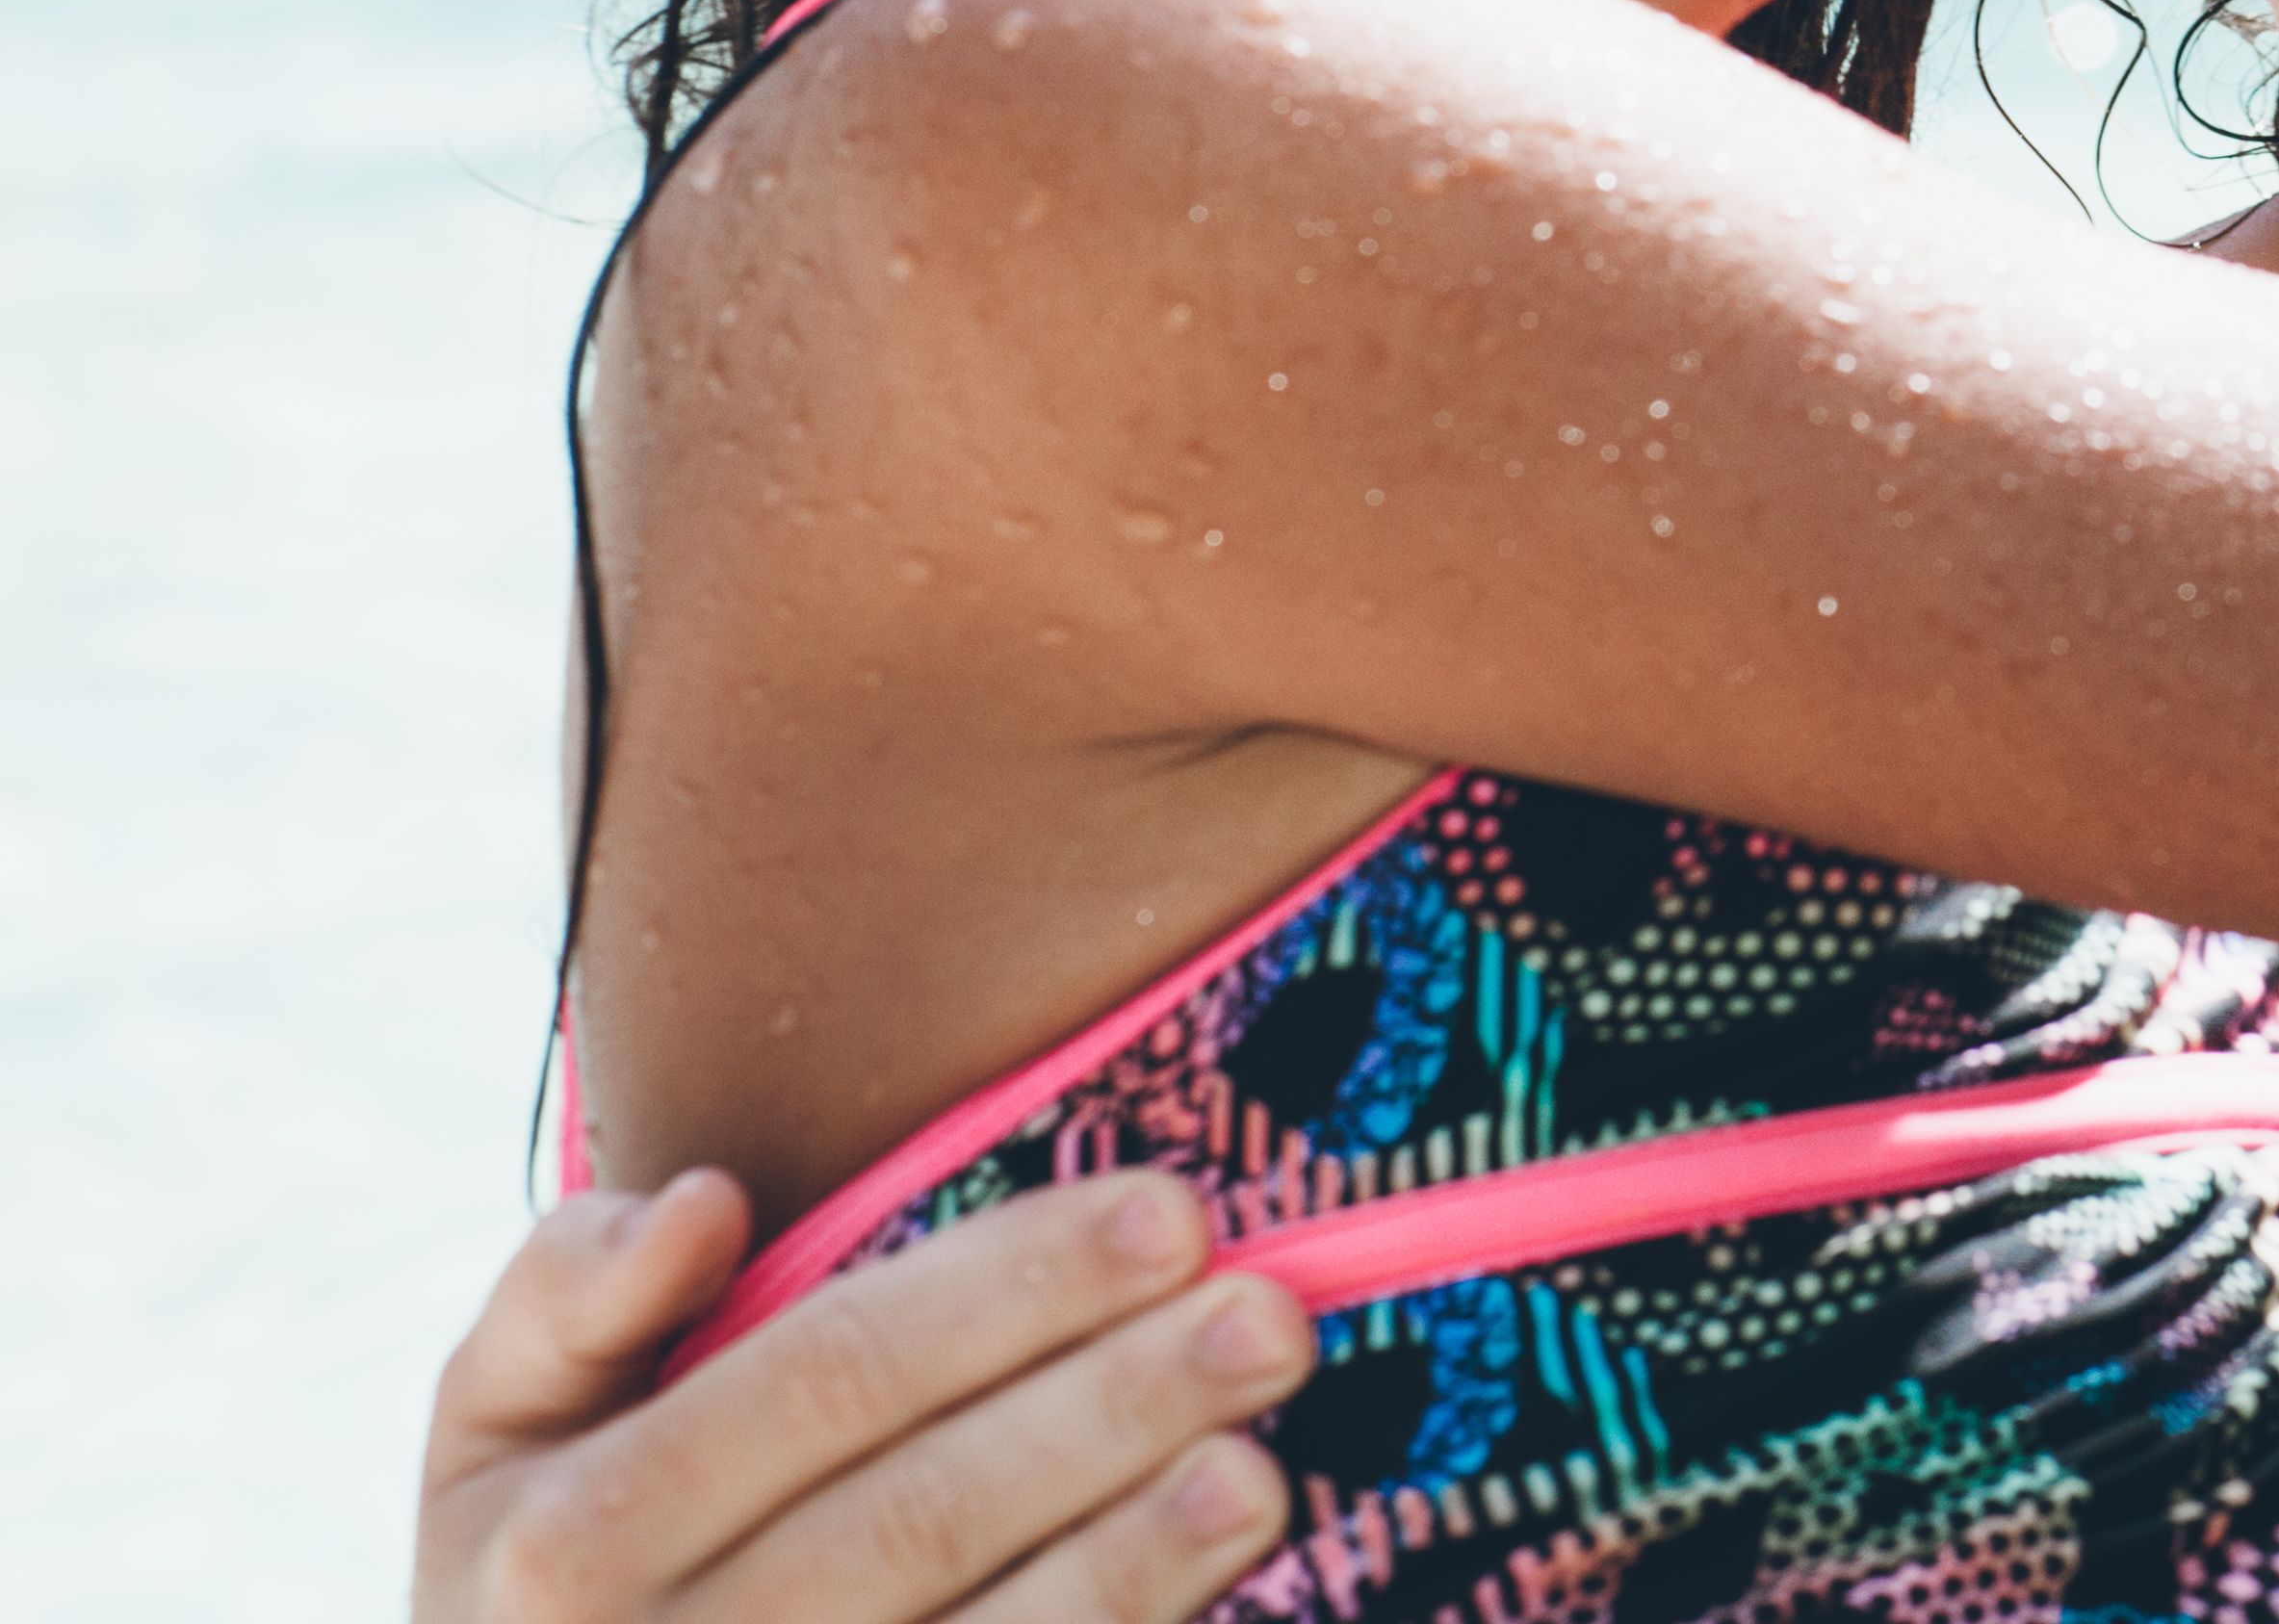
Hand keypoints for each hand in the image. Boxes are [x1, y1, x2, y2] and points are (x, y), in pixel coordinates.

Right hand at [418, 1167, 1307, 1623]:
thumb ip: (567, 1301)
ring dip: (1128, 1563)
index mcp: (563, 1541)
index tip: (1171, 1209)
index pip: (827, 1378)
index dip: (1007, 1291)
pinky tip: (1209, 1589)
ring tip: (1260, 1468)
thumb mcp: (496, 1432)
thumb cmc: (547, 1571)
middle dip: (1109, 1408)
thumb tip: (706, 1202)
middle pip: (918, 1514)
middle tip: (1272, 1316)